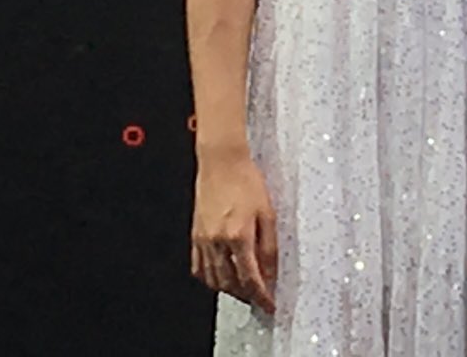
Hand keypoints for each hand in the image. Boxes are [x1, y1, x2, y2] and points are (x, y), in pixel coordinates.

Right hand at [190, 153, 277, 313]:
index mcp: (238, 236)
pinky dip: (210, 278)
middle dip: (246, 296)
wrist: (222, 162)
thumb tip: (271, 273)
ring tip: (243, 290)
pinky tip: (220, 277)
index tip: (269, 304)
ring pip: (214, 279)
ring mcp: (203, 240)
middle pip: (231, 284)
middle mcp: (218, 242)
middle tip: (259, 298)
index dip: (261, 297)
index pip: (251, 279)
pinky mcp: (195, 235)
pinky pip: (199, 267)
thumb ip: (269, 247)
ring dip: (229, 290)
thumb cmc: (246, 181)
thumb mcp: (268, 213)